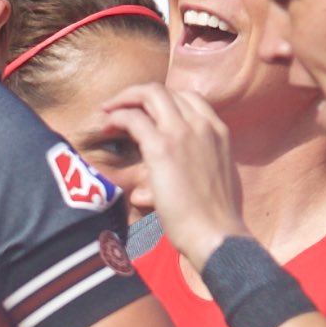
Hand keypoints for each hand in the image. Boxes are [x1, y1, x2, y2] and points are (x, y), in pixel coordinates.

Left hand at [103, 82, 247, 267]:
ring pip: (149, 94)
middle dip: (137, 94)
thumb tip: (175, 177)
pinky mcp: (162, 148)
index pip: (188, 98)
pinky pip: (134, 118)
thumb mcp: (218, 179)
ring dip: (124, 99)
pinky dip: (117, 116)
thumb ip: (202, 166)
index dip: (163, 101)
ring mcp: (182, 132)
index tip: (146, 113)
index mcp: (218, 131)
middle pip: (165, 91)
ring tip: (107, 112)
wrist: (217, 234)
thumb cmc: (217, 219)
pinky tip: (107, 127)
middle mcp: (202, 124)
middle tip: (118, 107)